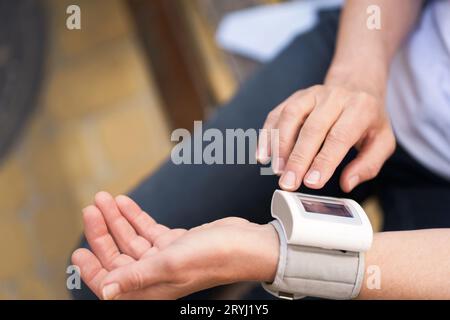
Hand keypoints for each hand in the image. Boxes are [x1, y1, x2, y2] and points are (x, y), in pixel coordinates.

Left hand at [71, 192, 278, 299]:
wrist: (247, 243)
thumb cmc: (215, 256)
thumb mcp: (172, 264)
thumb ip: (137, 276)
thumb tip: (105, 293)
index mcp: (152, 288)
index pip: (112, 281)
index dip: (92, 268)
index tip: (77, 250)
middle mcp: (156, 275)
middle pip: (120, 254)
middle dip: (103, 231)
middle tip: (91, 206)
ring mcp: (166, 257)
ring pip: (133, 238)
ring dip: (118, 219)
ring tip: (104, 198)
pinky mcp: (176, 242)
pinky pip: (148, 229)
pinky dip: (136, 216)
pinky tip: (125, 203)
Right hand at [256, 79, 394, 192]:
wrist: (356, 85)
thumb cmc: (367, 119)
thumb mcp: (382, 141)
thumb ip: (369, 164)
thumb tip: (347, 183)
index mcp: (360, 108)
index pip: (339, 136)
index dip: (324, 161)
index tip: (312, 182)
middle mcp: (334, 97)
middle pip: (312, 128)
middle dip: (298, 159)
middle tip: (289, 183)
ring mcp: (311, 94)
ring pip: (290, 116)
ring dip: (280, 146)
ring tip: (277, 171)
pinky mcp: (294, 97)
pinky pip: (276, 114)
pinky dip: (267, 135)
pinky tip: (263, 156)